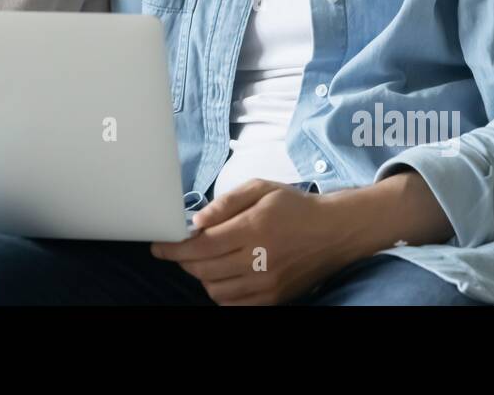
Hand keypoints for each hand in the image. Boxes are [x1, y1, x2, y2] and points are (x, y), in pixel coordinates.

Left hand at [149, 179, 359, 305]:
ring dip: (201, 277)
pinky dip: (220, 293)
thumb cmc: (294, 206)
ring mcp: (267, 283)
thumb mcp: (260, 189)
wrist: (334, 231)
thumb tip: (196, 221)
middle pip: (204, 270)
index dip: (174, 248)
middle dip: (184, 261)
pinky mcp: (274, 298)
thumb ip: (226, 203)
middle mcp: (259, 259)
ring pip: (215, 290)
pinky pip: (234, 304)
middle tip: (180, 250)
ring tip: (204, 260)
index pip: (201, 246)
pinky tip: (221, 277)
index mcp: (253, 228)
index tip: (159, 246)